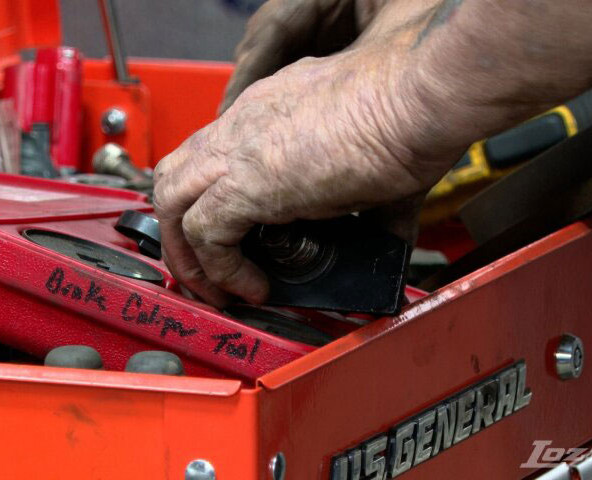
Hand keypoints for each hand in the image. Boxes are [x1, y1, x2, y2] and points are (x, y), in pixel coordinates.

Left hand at [154, 15, 466, 307]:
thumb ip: (367, 204)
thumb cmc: (409, 115)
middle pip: (176, 174)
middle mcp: (244, 124)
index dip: (209, 199)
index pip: (212, 154)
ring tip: (217, 289)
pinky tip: (253, 288)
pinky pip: (205, 234)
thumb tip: (389, 241)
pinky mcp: (247, 180)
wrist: (419, 96)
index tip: (229, 239)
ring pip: (172, 200)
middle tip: (204, 271)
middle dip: (180, 230)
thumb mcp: (370, 162)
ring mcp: (240, 149)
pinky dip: (220, 269)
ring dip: (187, 253)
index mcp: (267, 112)